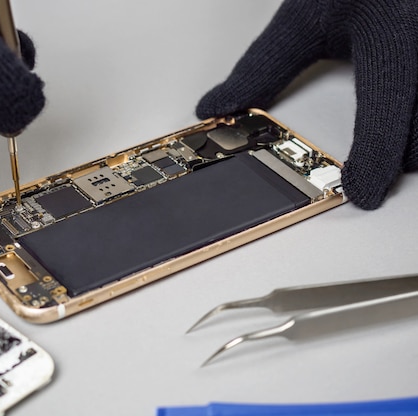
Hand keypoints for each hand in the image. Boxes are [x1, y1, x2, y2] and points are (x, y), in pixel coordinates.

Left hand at [196, 0, 417, 209]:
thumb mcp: (297, 21)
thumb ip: (261, 70)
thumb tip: (218, 108)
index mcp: (388, 28)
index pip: (385, 103)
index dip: (376, 152)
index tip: (364, 191)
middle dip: (400, 154)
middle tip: (372, 171)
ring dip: (414, 137)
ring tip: (390, 144)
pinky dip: (417, 122)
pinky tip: (406, 124)